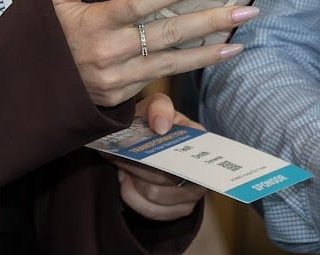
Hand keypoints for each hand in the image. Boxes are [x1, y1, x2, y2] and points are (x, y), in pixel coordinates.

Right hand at [49, 0, 256, 105]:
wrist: (21, 90)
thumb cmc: (38, 38)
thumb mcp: (48, 0)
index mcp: (91, 24)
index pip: (139, 4)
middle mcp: (107, 53)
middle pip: (167, 35)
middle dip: (210, 22)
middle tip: (247, 11)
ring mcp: (115, 78)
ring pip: (170, 64)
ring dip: (208, 53)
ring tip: (239, 40)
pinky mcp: (120, 96)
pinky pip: (159, 80)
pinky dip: (187, 67)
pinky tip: (213, 55)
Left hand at [112, 94, 206, 220]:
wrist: (142, 145)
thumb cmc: (150, 124)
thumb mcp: (152, 106)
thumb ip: (159, 106)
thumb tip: (162, 127)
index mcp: (198, 139)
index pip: (189, 155)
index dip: (165, 158)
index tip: (139, 154)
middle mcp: (200, 168)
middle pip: (166, 178)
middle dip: (138, 169)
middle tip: (119, 158)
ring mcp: (192, 192)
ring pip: (156, 197)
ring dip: (133, 185)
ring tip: (123, 171)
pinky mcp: (179, 209)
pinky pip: (154, 212)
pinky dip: (134, 200)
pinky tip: (126, 185)